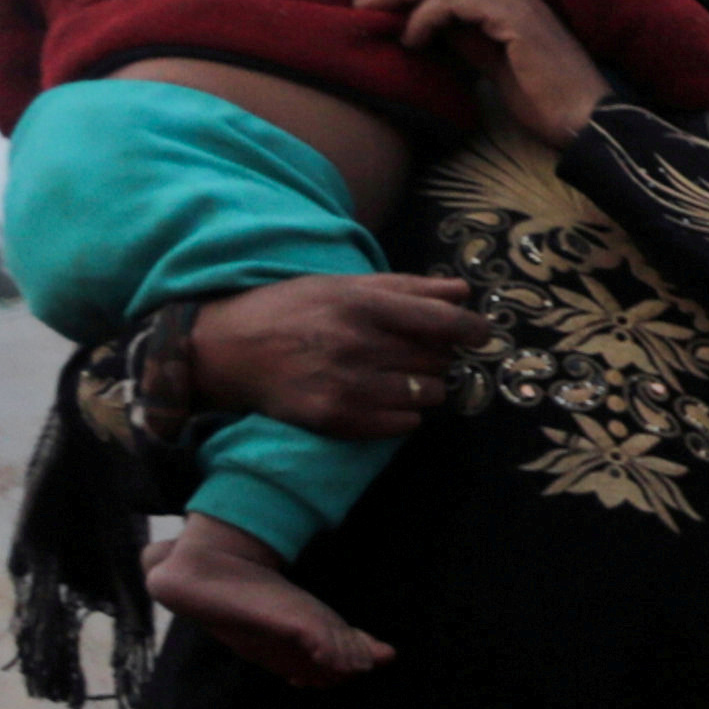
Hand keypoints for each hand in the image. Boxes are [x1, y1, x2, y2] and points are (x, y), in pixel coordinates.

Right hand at [181, 272, 477, 441]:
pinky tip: (376, 395)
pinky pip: (406, 423)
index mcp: (360, 305)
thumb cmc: (291, 310)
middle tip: (407, 350)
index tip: (481, 334)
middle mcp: (357, 345)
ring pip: (428, 394)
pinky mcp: (339, 419)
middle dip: (435, 356)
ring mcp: (348, 386)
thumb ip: (406, 288)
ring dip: (422, 386)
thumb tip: (463, 291)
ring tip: (389, 373)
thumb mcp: (342, 285)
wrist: (227, 350)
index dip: (473, 330)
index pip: (442, 323)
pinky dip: (402, 412)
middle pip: (439, 360)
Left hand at [344, 0, 607, 143]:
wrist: (590, 126)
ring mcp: (515, 4)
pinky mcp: (515, 19)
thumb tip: (429, 30)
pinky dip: (427, 16)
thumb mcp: (498, 70)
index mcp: (510, 7)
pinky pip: (456, 4)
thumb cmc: (550, 108)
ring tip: (366, 6)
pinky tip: (411, 37)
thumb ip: (468, 44)